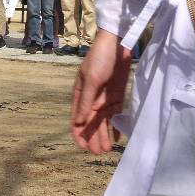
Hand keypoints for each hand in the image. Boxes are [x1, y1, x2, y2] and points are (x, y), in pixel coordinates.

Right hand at [70, 31, 132, 153]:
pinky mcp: (116, 95)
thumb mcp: (91, 79)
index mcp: (80, 94)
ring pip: (103, 121)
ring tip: (108, 148)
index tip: (83, 148)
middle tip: (100, 152)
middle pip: (91, 123)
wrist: (117, 43)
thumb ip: (85, 101)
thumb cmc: (99, 58)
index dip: (79, 134)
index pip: (77, 119)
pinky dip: (115, 124)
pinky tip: (117, 136)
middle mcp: (91, 98)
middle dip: (94, 138)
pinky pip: (115, 113)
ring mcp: (104, 97)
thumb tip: (79, 122)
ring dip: (104, 134)